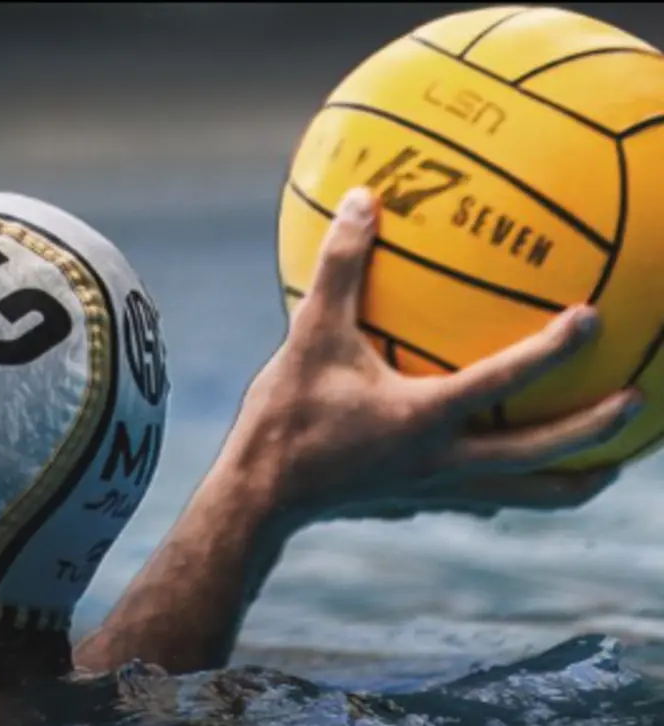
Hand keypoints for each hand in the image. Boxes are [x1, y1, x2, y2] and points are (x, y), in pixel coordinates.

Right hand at [232, 187, 642, 521]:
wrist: (258, 497)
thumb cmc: (285, 417)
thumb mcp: (308, 335)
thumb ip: (340, 268)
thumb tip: (364, 200)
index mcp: (426, 417)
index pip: (506, 381)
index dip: (554, 349)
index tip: (593, 317)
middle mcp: (445, 462)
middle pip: (543, 458)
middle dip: (598, 433)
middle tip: (637, 402)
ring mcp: (437, 492)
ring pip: (526, 495)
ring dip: (573, 477)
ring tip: (608, 462)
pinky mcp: (419, 505)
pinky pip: (487, 497)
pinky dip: (515, 484)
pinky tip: (510, 468)